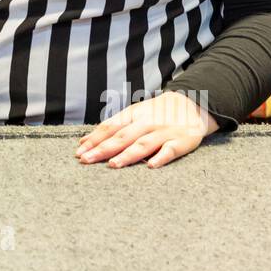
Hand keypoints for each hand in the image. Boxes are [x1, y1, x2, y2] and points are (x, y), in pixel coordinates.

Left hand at [76, 92, 220, 168]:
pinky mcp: (181, 141)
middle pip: (123, 136)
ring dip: (127, 154)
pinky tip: (151, 166)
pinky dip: (161, 157)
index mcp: (133, 115)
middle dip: (103, 148)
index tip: (79, 152)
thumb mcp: (133, 115)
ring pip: (143, 144)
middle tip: (86, 160)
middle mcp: (146, 122)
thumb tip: (85, 141)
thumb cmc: (155, 113)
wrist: (191, 104)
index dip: (94, 139)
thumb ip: (112, 127)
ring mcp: (163, 132)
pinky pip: (170, 150)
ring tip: (113, 164)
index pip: (110, 127)